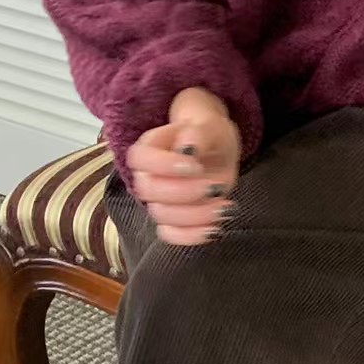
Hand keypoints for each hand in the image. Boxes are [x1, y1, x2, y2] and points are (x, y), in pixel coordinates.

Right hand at [127, 88, 239, 245]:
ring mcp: (156, 199)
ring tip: (224, 207)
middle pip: (148, 190)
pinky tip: (215, 229)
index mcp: (150, 146)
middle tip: (214, 187)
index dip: (163, 165)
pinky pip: (169, 235)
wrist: (215, 148)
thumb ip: (199, 133)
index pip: (139, 158)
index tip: (195, 166)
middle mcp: (146, 175)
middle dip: (183, 193)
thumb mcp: (211, 127)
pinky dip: (191, 236)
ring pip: (161, 215)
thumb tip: (188, 146)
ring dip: (194, 216)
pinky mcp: (170, 219)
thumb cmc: (209, 135)